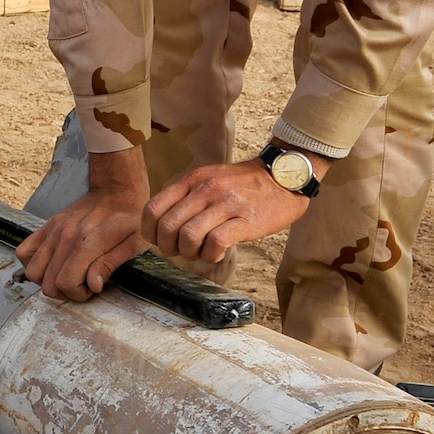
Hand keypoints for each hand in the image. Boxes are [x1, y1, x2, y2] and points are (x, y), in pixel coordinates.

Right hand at [16, 147, 150, 299]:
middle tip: (82, 285)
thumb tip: (93, 286)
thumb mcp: (133, 244)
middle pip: (48, 282)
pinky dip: (32, 264)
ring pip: (33, 271)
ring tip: (67, 276)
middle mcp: (64, 237)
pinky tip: (51, 265)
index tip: (92, 289)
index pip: (66, 283)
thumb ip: (109, 265)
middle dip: (65, 292)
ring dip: (48, 280)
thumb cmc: (129, 219)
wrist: (115, 191)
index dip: (79, 295)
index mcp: (87, 243)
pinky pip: (24, 251)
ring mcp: (52, 231)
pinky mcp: (46, 227)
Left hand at [143, 155, 320, 264]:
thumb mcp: (208, 179)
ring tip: (199, 253)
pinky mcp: (247, 220)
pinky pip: (216, 243)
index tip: (157, 241)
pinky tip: (217, 254)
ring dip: (189, 253)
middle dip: (168, 247)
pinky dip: (211, 255)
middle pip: (168, 226)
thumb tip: (162, 225)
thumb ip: (186, 197)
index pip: (153, 208)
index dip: (149, 231)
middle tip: (179, 252)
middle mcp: (205, 189)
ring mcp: (226, 204)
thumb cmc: (243, 184)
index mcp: (191, 180)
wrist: (283, 177)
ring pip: (189, 236)